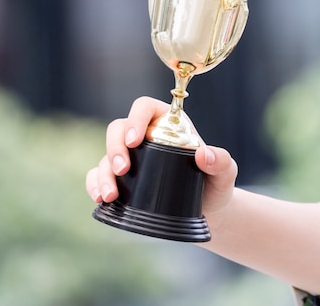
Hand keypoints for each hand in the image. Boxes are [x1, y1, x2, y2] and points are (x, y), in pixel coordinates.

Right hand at [85, 96, 237, 228]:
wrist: (205, 212)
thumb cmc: (214, 185)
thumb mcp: (224, 174)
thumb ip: (222, 162)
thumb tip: (205, 154)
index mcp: (167, 123)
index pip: (144, 107)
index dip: (136, 119)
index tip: (136, 141)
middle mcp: (145, 136)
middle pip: (118, 128)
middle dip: (115, 147)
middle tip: (122, 169)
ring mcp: (131, 158)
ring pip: (106, 154)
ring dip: (103, 173)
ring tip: (110, 195)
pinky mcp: (120, 180)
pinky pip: (98, 175)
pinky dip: (94, 185)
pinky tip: (100, 198)